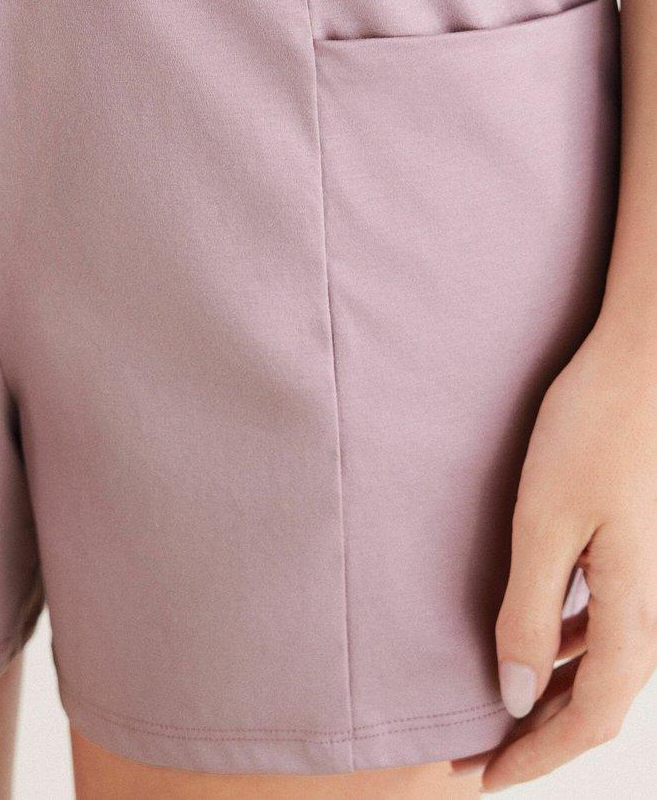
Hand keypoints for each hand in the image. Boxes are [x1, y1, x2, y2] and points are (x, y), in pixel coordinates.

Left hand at [452, 317, 656, 790]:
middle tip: (480, 756)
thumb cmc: (591, 429)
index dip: (537, 757)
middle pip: (601, 701)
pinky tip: (540, 640)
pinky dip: (568, 650)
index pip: (589, 718)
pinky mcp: (637, 550)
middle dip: (541, 737)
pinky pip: (607, 626)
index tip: (484, 778)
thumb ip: (529, 610)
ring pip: (605, 666)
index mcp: (635, 610)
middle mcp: (652, 606)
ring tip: (500, 707)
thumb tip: (512, 696)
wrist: (642, 361)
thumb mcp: (544, 520)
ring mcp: (649, 579)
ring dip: (552, 694)